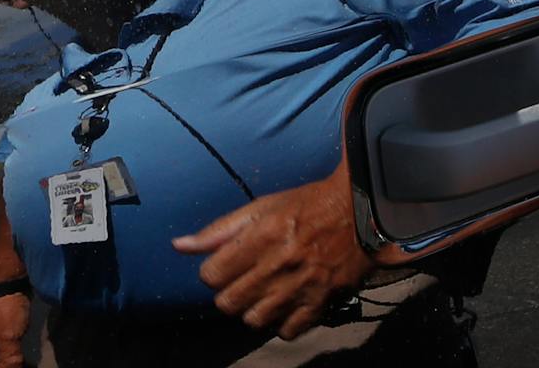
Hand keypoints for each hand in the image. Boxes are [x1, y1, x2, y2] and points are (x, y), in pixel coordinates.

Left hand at [173, 161, 370, 339]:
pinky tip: (285, 303)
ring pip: (253, 320)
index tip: (225, 265)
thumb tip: (179, 246)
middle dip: (228, 292)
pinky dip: (281, 322)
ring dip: (252, 308)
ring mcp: (300, 289)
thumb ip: (219, 230)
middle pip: (227, 302)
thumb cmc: (305, 207)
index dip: (213, 271)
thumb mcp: (261, 208)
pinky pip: (286, 331)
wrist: (358, 214)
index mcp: (260, 237)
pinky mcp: (320, 304)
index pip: (211, 275)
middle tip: (243, 278)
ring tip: (264, 291)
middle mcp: (278, 266)